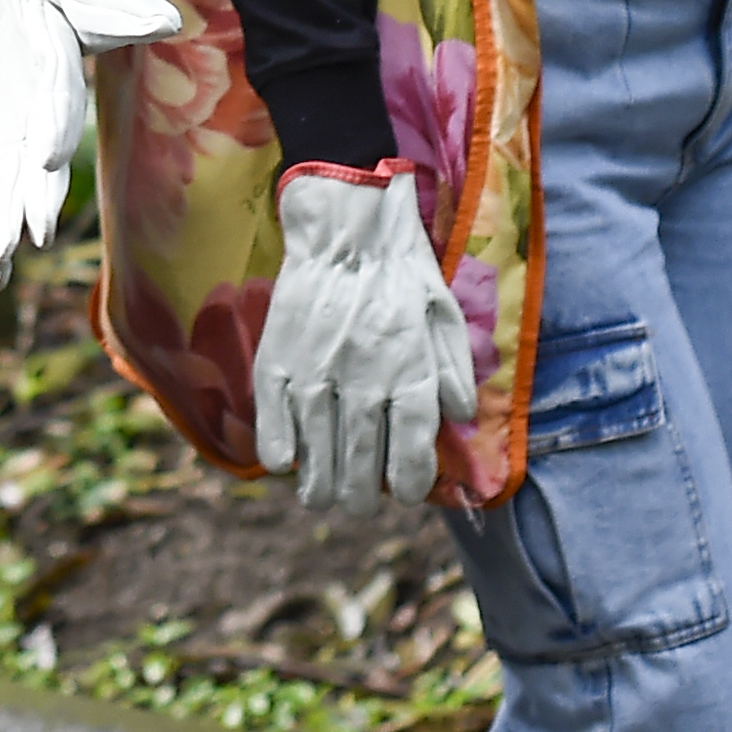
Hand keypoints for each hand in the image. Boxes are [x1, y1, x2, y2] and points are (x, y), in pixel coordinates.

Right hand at [254, 163, 476, 510]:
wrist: (345, 229)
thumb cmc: (402, 272)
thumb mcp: (445, 318)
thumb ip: (454, 372)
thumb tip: (458, 418)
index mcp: (411, 376)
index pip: (410, 457)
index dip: (408, 485)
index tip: (403, 489)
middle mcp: (364, 383)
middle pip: (359, 467)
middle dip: (359, 497)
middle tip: (356, 502)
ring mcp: (315, 374)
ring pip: (316, 455)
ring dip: (319, 486)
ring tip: (321, 496)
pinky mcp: (277, 361)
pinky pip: (274, 422)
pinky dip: (279, 451)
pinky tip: (287, 463)